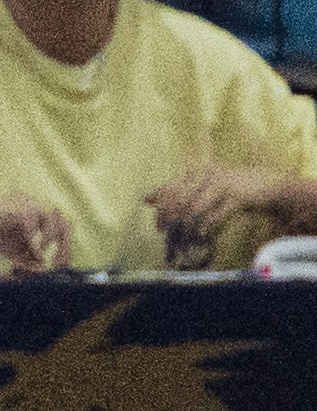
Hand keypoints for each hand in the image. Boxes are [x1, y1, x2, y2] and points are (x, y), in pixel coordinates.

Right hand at [0, 195, 71, 272]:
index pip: (61, 227)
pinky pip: (32, 222)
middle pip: (64, 221)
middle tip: (59, 263)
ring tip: (43, 251)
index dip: (65, 246)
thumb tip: (43, 266)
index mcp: (36, 214)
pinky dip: (33, 238)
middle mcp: (34, 205)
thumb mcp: (12, 250)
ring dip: (51, 237)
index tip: (61, 265)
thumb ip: (28, 257)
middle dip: (65, 244)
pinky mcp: (15, 206)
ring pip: (54, 217)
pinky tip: (29, 248)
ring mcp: (26, 203)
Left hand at [148, 163, 315, 269]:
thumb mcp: (199, 187)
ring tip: (187, 239)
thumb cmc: (227, 188)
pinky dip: (206, 228)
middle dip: (173, 222)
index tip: (159, 228)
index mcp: (193, 171)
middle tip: (171, 237)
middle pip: (179, 201)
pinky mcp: (238, 197)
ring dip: (188, 228)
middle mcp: (205, 175)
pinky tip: (203, 236)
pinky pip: (215, 216)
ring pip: (195, 209)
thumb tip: (145, 198)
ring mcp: (222, 184)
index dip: (161, 212)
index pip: (169, 191)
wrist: (265, 185)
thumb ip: (174, 191)